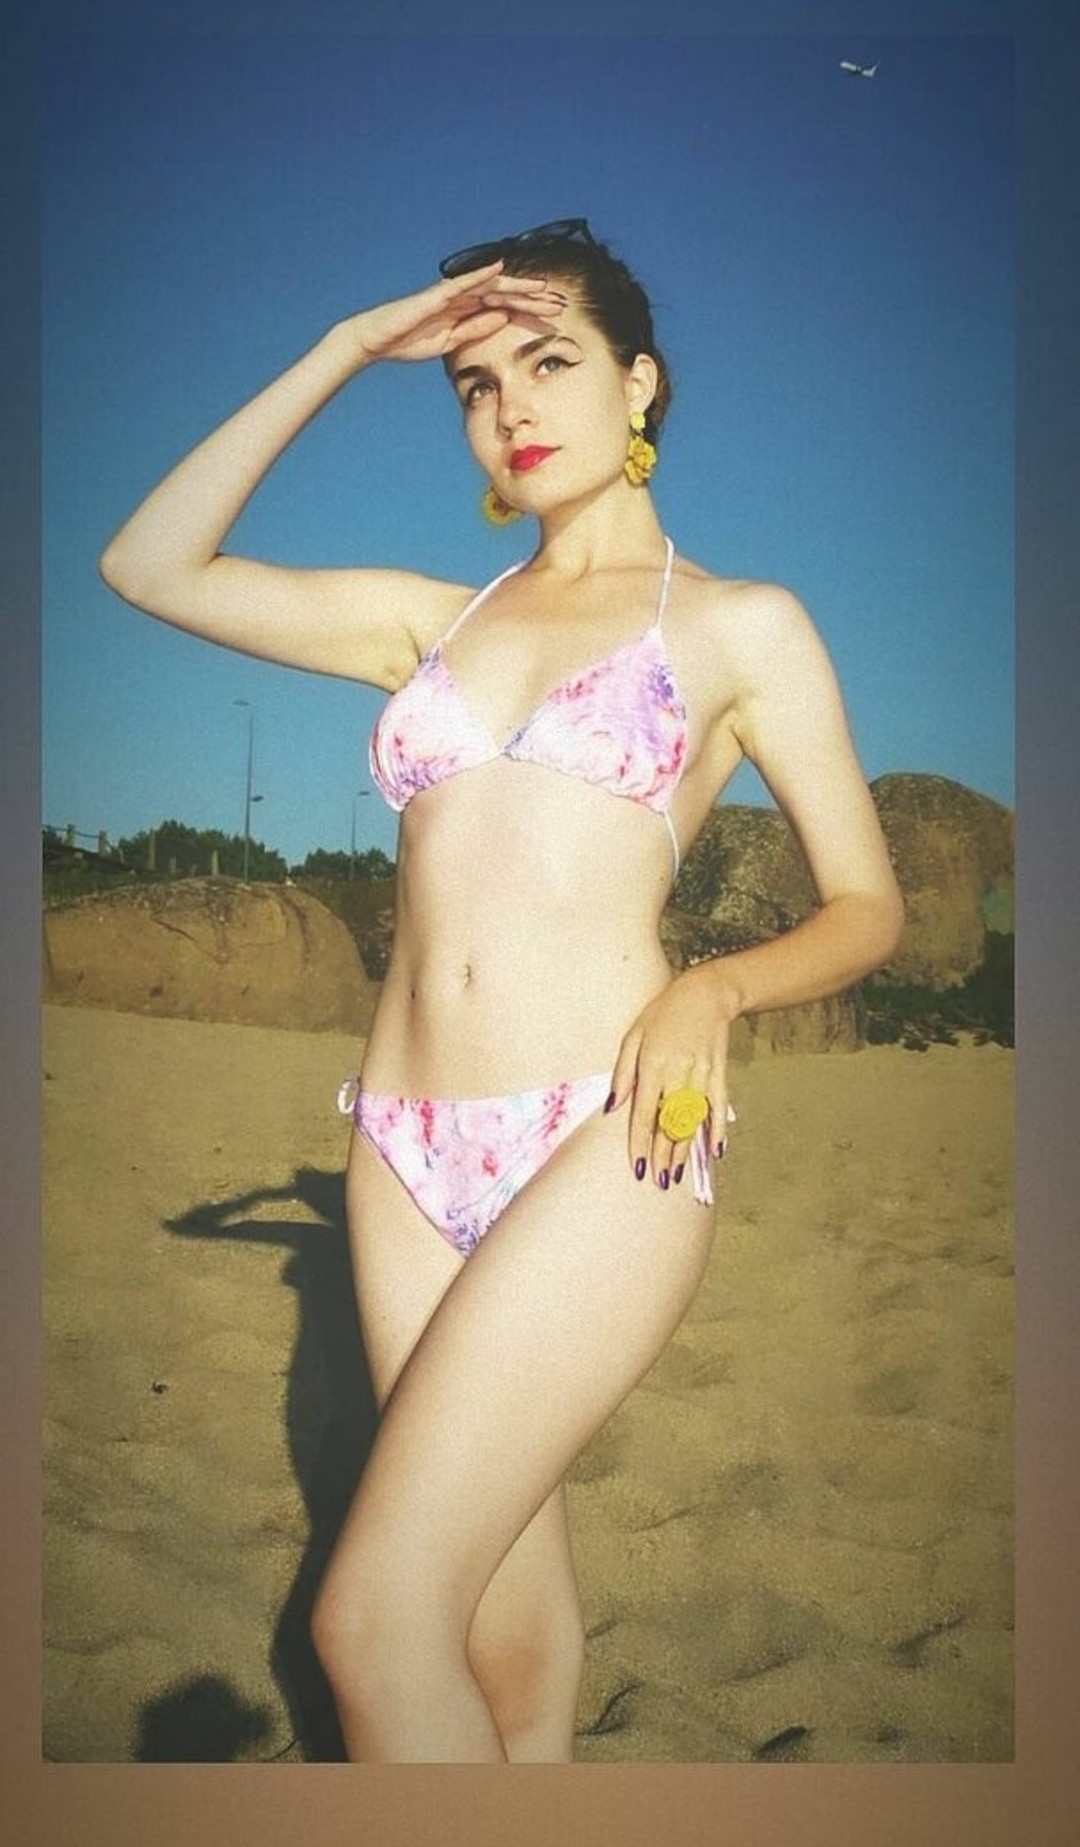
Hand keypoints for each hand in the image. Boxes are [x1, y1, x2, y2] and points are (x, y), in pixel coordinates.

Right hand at [349, 262, 566, 366]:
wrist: (377, 341)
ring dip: (517, 286)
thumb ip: (476, 329)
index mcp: (467, 310)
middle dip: (533, 298)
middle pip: (505, 293)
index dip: (530, 309)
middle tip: (561, 302)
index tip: (555, 316)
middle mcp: (462, 296)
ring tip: (542, 287)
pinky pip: (463, 282)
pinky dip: (481, 274)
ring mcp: (450, 293)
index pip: (505, 306)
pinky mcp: (436, 294)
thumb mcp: (451, 341)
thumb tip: (503, 318)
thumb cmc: (409, 340)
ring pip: (491, 286)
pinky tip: (500, 269)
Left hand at [607, 964, 737, 1192]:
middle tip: (658, 1181)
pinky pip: (718, 1106)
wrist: (706, 994)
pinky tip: (714, 1152)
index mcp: (652, 1066)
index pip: (643, 1114)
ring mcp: (701, 1074)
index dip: (640, 1143)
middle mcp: (677, 1073)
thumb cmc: (663, 1014)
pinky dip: (717, 1129)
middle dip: (662, 1154)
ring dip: (684, 1149)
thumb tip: (611, 1106)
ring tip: (677, 1175)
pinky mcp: (718, 1073)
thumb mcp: (633, 1035)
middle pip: (668, 1123)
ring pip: (691, 1120)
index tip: (637, 1167)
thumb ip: (622, 1073)